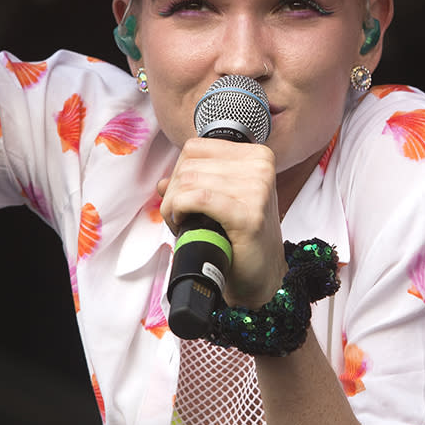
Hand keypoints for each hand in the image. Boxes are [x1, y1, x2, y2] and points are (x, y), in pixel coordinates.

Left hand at [158, 137, 287, 309]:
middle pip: (188, 166)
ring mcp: (257, 189)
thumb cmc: (243, 239)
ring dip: (173, 206)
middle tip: (179, 216)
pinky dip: (179, 211)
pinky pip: (197, 199)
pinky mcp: (249, 214)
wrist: (261, 275)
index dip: (178, 174)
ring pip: (187, 181)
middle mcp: (260, 167)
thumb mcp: (223, 201)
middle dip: (173, 193)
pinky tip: (183, 225)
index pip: (196, 148)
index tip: (182, 197)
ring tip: (182, 223)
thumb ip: (196, 184)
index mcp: (257, 156)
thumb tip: (163, 182)